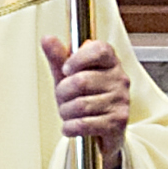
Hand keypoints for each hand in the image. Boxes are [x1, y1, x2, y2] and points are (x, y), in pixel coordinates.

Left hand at [44, 35, 129, 168]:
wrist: (99, 130)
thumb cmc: (85, 97)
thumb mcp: (68, 76)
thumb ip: (58, 57)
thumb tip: (47, 39)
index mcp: (110, 61)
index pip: (98, 50)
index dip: (77, 59)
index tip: (66, 70)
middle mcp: (120, 79)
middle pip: (81, 81)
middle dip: (62, 93)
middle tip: (63, 98)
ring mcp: (121, 101)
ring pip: (80, 105)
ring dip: (65, 112)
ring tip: (68, 113)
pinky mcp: (118, 122)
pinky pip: (84, 124)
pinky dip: (70, 127)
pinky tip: (70, 126)